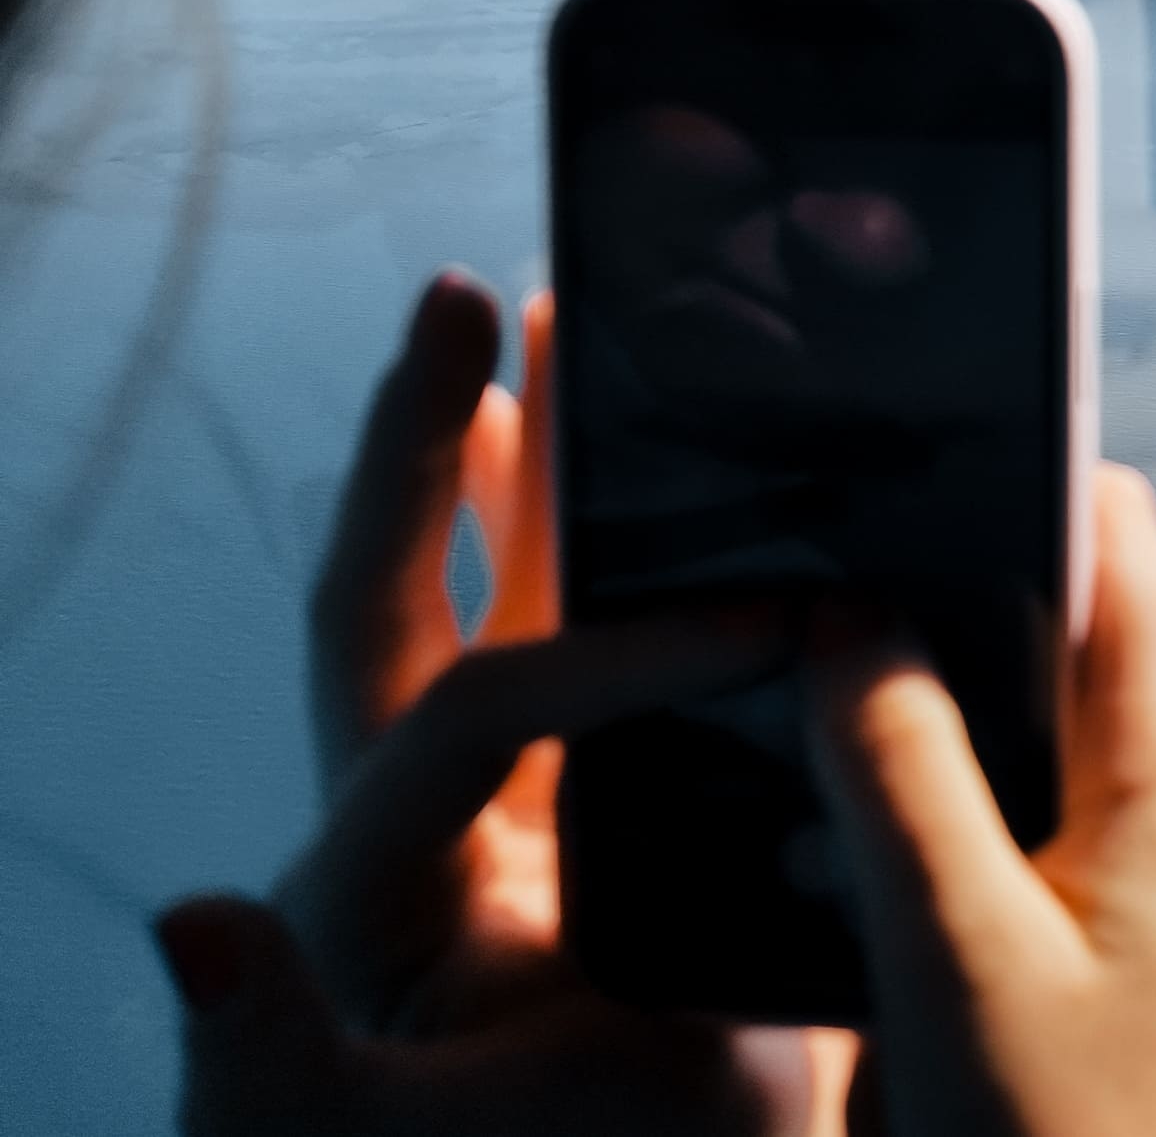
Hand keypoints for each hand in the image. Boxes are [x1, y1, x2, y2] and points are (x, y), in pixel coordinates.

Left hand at [155, 272, 851, 1135]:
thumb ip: (269, 1057)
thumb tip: (190, 919)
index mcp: (374, 888)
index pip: (475, 707)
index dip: (615, 649)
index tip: (766, 629)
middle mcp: (418, 826)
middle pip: (392, 596)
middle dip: (421, 444)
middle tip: (466, 299)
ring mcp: (507, 812)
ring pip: (485, 592)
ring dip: (507, 452)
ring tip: (538, 311)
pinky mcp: (589, 812)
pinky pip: (579, 644)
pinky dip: (585, 537)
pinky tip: (614, 458)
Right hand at [807, 463, 1155, 1136]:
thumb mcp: (965, 958)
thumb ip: (901, 775)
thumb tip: (843, 615)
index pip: (1104, 524)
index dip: (998, 458)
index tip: (874, 433)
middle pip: (1049, 599)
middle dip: (927, 563)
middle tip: (787, 538)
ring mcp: (1135, 846)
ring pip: (1015, 700)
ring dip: (912, 675)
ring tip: (777, 649)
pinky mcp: (1091, 914)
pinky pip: (1005, 795)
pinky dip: (921, 772)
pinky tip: (817, 789)